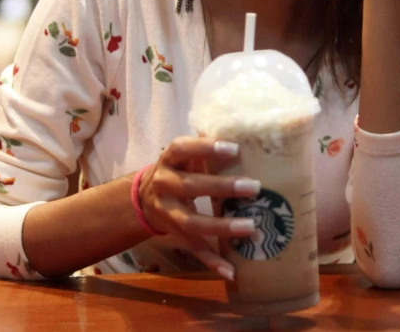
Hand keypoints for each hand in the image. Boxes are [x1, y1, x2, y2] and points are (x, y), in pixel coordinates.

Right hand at [136, 136, 259, 279]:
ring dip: (222, 226)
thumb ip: (206, 143)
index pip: (183, 148)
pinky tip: (231, 271)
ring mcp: (167, 212)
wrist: (145, 197)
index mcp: (168, 159)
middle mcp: (163, 184)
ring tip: (250, 226)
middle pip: (191, 187)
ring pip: (192, 222)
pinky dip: (212, 262)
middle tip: (254, 187)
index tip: (234, 148)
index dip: (206, 147)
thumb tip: (244, 128)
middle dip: (223, 187)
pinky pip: (193, 249)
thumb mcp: (186, 153)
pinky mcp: (175, 234)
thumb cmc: (179, 168)